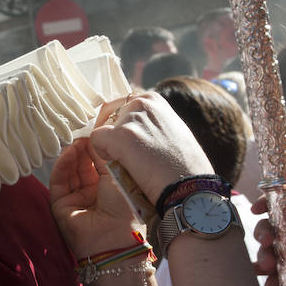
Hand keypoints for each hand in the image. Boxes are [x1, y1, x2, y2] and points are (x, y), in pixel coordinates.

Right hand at [50, 138, 142, 258]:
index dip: (97, 146)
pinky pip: (59, 182)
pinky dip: (62, 166)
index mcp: (111, 187)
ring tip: (77, 140)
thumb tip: (95, 136)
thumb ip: (104, 154)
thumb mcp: (118, 174)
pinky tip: (68, 152)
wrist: (117, 238)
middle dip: (84, 148)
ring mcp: (77, 199)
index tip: (96, 129)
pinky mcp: (61, 206)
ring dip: (73, 154)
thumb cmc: (126, 207)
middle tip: (85, 131)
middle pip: (83, 164)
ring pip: (69, 171)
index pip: (99, 161)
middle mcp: (93, 193)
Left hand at [89, 93, 213, 204]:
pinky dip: (102, 155)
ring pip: (102, 129)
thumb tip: (136, 129)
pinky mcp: (120, 136)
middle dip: (113, 136)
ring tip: (131, 164)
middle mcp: (141, 103)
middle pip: (109, 116)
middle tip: (131, 156)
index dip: (122, 126)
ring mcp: (130, 119)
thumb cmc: (185, 167)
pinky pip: (96, 140)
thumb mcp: (171, 131)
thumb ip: (152, 123)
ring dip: (110, 147)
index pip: (122, 105)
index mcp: (153, 99)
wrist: (189, 186)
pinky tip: (121, 166)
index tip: (133, 143)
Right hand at [252, 197, 285, 285]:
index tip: (259, 207)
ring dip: (263, 252)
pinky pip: (258, 267)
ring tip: (268, 265)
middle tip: (266, 241)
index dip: (274, 205)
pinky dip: (255, 266)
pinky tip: (257, 271)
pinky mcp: (275, 282)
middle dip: (265, 230)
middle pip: (274, 227)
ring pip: (265, 246)